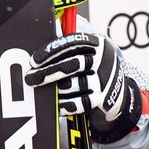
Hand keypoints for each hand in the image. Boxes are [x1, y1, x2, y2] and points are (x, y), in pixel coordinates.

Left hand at [24, 32, 140, 141]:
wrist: (118, 92)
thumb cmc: (94, 69)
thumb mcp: (88, 52)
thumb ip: (68, 47)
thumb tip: (43, 43)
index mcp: (97, 44)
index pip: (72, 43)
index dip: (50, 51)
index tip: (33, 61)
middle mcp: (103, 60)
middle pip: (72, 64)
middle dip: (48, 72)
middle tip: (30, 79)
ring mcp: (105, 80)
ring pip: (73, 85)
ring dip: (56, 90)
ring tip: (45, 93)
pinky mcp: (104, 98)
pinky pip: (79, 103)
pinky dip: (65, 104)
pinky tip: (56, 105)